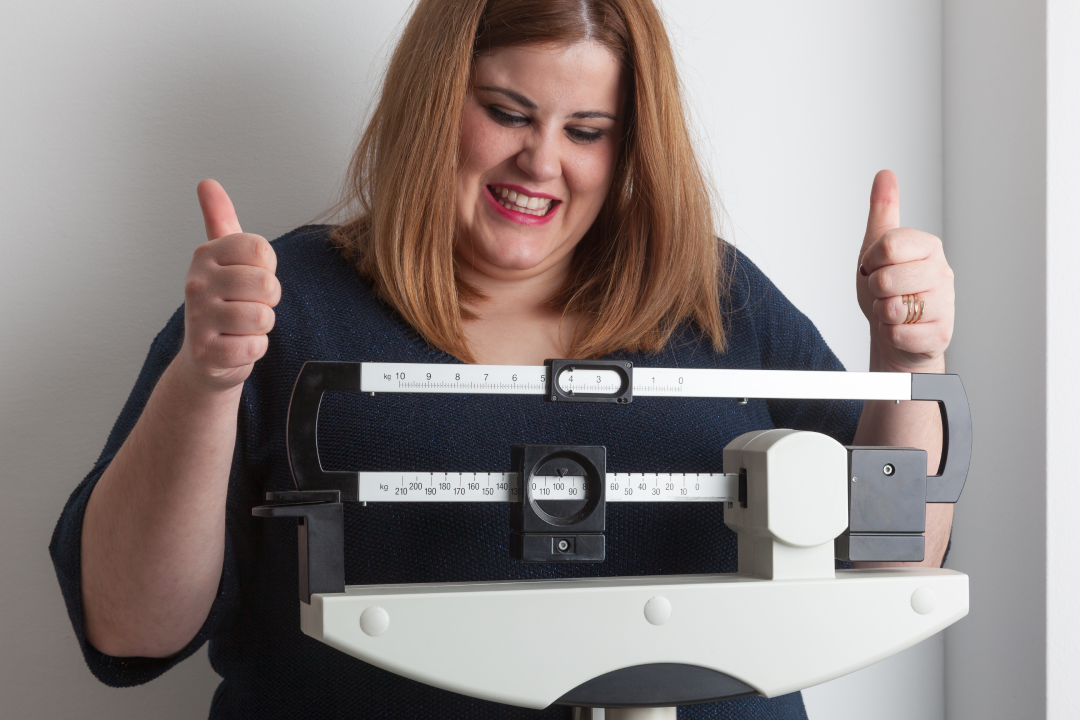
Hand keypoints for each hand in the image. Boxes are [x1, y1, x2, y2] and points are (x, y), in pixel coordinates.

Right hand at [178, 180, 280, 390]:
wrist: (205, 357)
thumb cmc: (223, 302)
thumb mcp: (223, 258)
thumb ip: (220, 219)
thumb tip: (207, 182)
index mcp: (205, 254)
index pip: (262, 251)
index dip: (268, 269)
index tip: (251, 278)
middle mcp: (196, 282)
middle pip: (266, 284)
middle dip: (269, 300)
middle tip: (250, 306)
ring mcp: (198, 318)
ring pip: (262, 317)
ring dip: (261, 327)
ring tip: (242, 327)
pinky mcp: (206, 352)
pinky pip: (255, 347)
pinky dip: (254, 350)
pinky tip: (236, 346)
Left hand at [856, 170, 953, 372]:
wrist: (895, 332)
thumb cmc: (887, 289)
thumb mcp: (877, 247)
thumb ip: (883, 211)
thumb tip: (885, 173)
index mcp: (928, 246)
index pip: (887, 246)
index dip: (871, 261)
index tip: (876, 266)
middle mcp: (942, 273)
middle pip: (886, 279)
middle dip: (875, 290)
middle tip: (884, 292)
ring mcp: (945, 305)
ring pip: (893, 308)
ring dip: (882, 313)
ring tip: (893, 309)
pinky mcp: (940, 334)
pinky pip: (898, 334)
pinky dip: (890, 334)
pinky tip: (901, 329)